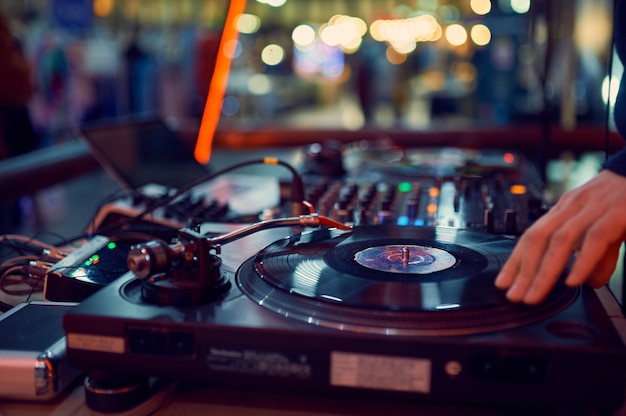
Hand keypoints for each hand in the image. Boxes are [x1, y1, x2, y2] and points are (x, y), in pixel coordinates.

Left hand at [494, 169, 625, 304]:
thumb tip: (586, 282)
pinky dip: (582, 261)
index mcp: (564, 209)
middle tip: (514, 296)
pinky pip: (596, 239)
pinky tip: (573, 281)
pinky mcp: (618, 213)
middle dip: (523, 271)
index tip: (503, 283)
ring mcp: (594, 208)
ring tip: (535, 294)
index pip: (532, 236)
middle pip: (539, 239)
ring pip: (561, 241)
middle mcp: (572, 206)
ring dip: (545, 271)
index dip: (515, 261)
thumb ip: (596, 257)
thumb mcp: (604, 228)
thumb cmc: (624, 200)